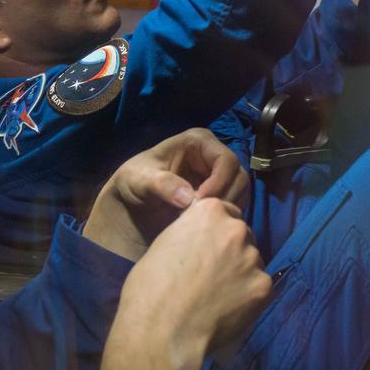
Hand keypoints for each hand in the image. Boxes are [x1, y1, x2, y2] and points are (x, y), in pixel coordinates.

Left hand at [84, 128, 249, 260]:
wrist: (129, 201)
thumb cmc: (133, 181)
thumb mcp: (140, 179)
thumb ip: (162, 185)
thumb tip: (189, 198)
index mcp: (199, 141)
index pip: (226, 160)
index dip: (219, 182)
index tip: (200, 204)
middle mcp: (213, 157)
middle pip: (239, 178)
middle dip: (224, 199)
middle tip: (203, 219)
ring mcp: (218, 177)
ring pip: (240, 194)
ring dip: (225, 210)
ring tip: (201, 224)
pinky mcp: (218, 196)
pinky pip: (233, 207)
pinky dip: (223, 218)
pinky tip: (204, 228)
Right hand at [101, 199, 270, 369]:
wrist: (162, 329)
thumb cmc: (151, 287)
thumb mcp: (166, 242)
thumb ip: (191, 234)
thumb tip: (200, 241)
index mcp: (210, 211)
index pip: (225, 212)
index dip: (215, 232)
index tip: (206, 249)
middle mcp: (236, 228)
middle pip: (241, 235)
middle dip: (230, 250)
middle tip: (212, 274)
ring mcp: (252, 257)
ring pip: (251, 261)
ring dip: (240, 272)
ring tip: (218, 295)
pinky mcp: (263, 285)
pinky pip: (259, 286)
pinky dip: (247, 296)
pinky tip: (227, 308)